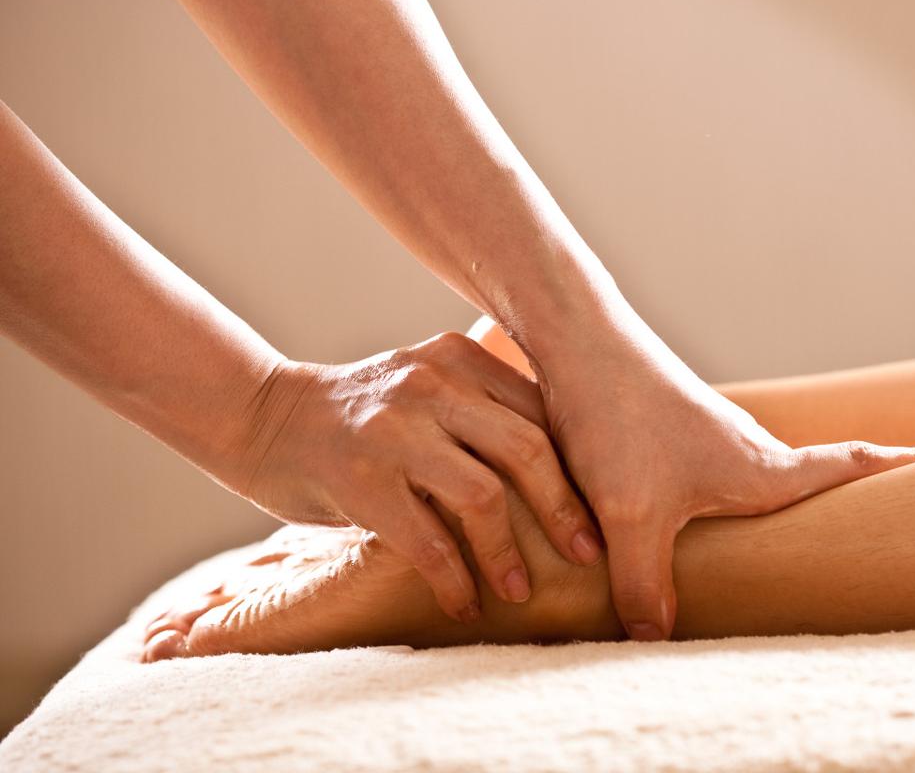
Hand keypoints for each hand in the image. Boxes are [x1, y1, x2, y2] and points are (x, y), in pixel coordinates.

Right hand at [228, 331, 601, 622]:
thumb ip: (482, 410)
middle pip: (527, 449)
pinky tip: (463, 604)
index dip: (578, 468)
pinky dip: (454, 580)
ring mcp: (394, 429)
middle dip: (563, 510)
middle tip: (585, 556)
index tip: (602, 512)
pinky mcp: (360, 478)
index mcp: (459, 360)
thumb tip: (565, 468)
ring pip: (483, 497)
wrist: (262, 416)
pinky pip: (428, 541)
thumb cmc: (363, 418)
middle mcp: (432, 384)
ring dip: (508, 555)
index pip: (541, 412)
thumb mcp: (427, 389)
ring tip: (519, 592)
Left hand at [480, 315, 914, 640]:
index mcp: (761, 469)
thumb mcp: (631, 515)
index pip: (846, 467)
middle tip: (881, 526)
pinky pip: (715, 476)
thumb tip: (656, 640)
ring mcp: (708, 440)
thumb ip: (645, 584)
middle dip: (848, 500)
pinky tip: (696, 520)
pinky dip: (727, 499)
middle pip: (813, 478)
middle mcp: (746, 450)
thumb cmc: (620, 421)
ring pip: (760, 480)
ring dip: (784, 503)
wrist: (579, 347)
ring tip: (795, 539)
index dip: (894, 470)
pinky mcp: (671, 435)